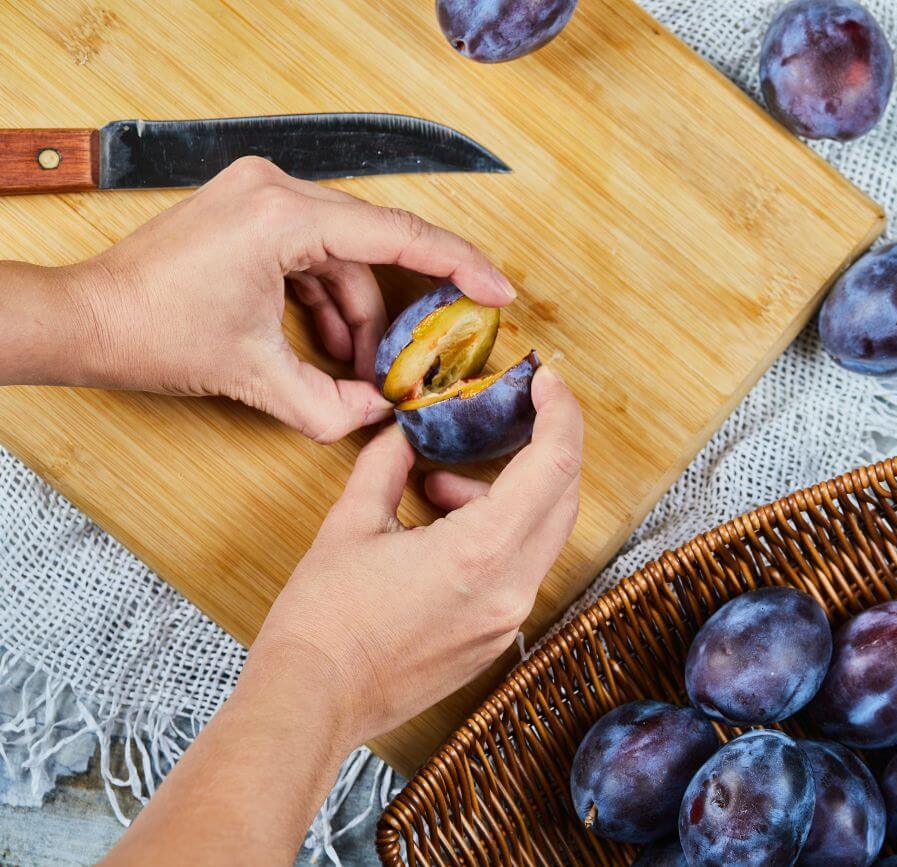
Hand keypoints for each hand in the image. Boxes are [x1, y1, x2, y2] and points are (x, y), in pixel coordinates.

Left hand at [64, 156, 514, 441]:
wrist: (87, 320)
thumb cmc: (153, 334)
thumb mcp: (255, 377)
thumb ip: (330, 405)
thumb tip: (383, 415)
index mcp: (284, 216)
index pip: (398, 235)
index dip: (459, 265)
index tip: (500, 291)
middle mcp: (276, 189)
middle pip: (375, 248)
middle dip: (396, 311)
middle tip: (428, 354)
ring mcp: (263, 194)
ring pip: (346, 256)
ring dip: (357, 315)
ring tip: (357, 371)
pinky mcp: (254, 211)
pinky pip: (316, 254)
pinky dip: (328, 300)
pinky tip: (327, 346)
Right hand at [244, 364, 582, 746]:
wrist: (314, 703)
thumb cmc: (324, 620)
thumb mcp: (350, 524)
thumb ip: (387, 467)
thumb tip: (403, 433)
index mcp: (482, 551)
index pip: (555, 464)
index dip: (559, 412)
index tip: (546, 379)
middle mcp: (511, 587)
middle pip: (563, 496)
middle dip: (544, 446)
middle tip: (513, 412)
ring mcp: (509, 618)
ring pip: (542, 533)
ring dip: (510, 494)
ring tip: (441, 488)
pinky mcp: (497, 638)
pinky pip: (520, 568)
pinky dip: (499, 534)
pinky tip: (445, 529)